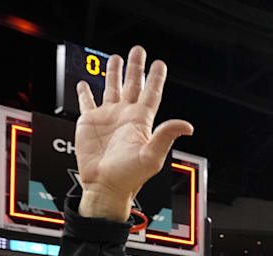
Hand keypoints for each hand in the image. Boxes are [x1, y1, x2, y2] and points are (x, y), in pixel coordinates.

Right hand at [74, 46, 192, 220]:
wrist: (105, 187)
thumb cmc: (129, 177)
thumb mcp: (152, 156)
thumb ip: (166, 136)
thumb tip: (187, 126)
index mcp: (140, 121)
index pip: (151, 93)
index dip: (155, 78)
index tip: (159, 63)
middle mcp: (125, 116)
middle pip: (132, 85)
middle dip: (135, 67)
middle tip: (138, 50)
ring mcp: (107, 118)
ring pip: (111, 88)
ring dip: (113, 73)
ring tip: (115, 59)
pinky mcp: (89, 123)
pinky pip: (87, 103)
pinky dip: (85, 92)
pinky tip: (86, 83)